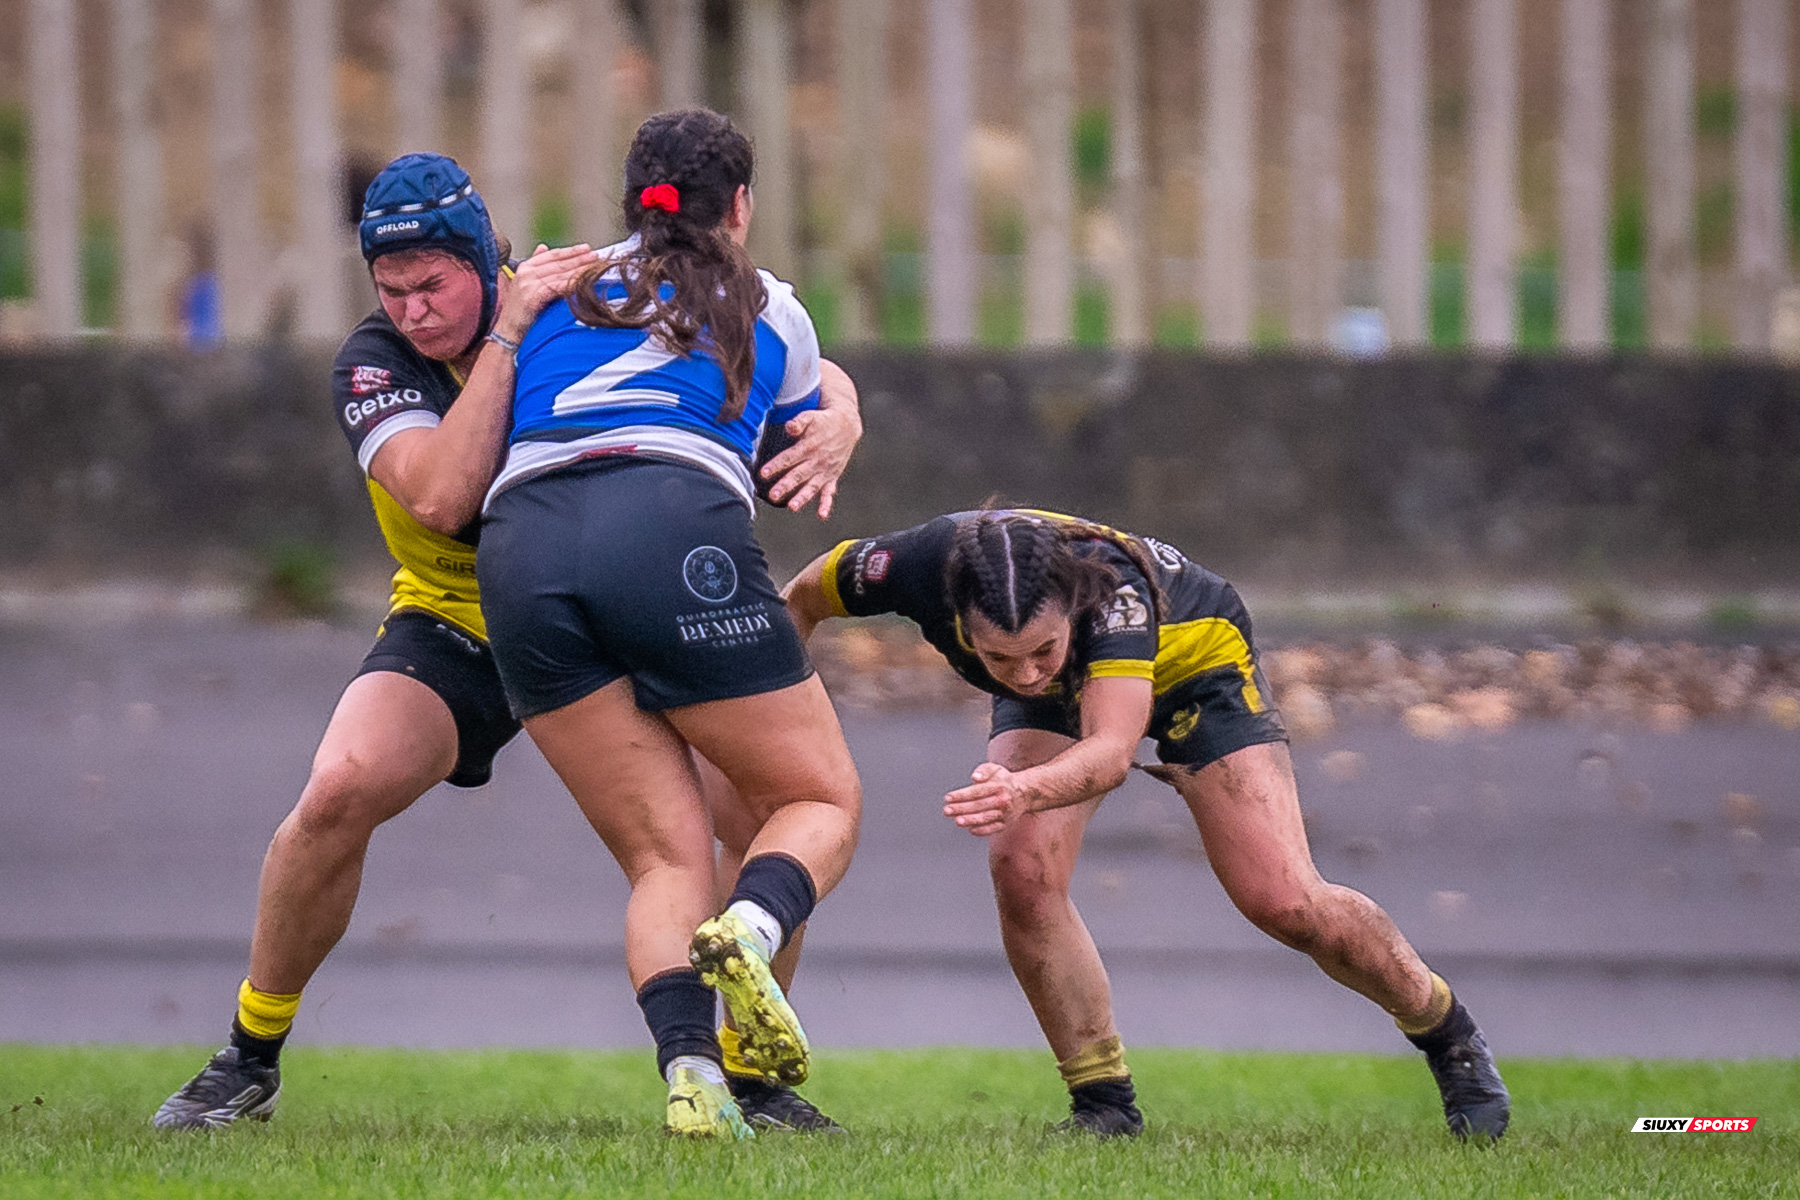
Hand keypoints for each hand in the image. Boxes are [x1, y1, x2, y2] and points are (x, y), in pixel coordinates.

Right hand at [492, 242, 595, 344]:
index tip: (587, 248)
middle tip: (596, 256)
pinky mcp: (532, 297)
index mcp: (525, 267)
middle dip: (579, 258)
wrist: (507, 331)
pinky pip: (556, 288)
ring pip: (559, 274)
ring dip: (578, 270)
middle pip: (558, 263)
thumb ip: (535, 266)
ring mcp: (528, 284)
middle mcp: (526, 272)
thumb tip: (543, 246)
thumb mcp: (525, 284)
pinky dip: (570, 284)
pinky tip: (583, 283)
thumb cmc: (520, 311)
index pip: (552, 255)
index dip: (570, 251)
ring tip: (594, 267)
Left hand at [760, 359, 862, 517]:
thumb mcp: (811, 416)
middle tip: (773, 495)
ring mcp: (825, 471)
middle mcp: (817, 461)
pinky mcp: (832, 476)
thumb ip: (799, 422)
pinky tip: (822, 515)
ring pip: (812, 486)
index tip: (763, 473)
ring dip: (802, 497)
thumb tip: (789, 427)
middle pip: (798, 475)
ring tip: (793, 507)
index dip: (776, 465)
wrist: (847, 425)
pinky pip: (829, 492)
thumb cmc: (823, 421)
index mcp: (808, 446)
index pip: (789, 458)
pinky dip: (826, 504)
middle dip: (785, 485)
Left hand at [943, 763, 1028, 836]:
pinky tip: (970, 829)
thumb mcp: (995, 769)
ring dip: (970, 820)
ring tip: (957, 821)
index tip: (947, 798)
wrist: (1026, 792)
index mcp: (998, 786)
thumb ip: (983, 770)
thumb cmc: (1004, 780)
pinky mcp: (1006, 824)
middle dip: (961, 808)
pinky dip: (982, 830)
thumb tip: (975, 778)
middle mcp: (1002, 800)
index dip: (961, 795)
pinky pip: (993, 829)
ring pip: (986, 818)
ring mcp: (1005, 813)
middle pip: (979, 805)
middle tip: (946, 810)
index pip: (977, 792)